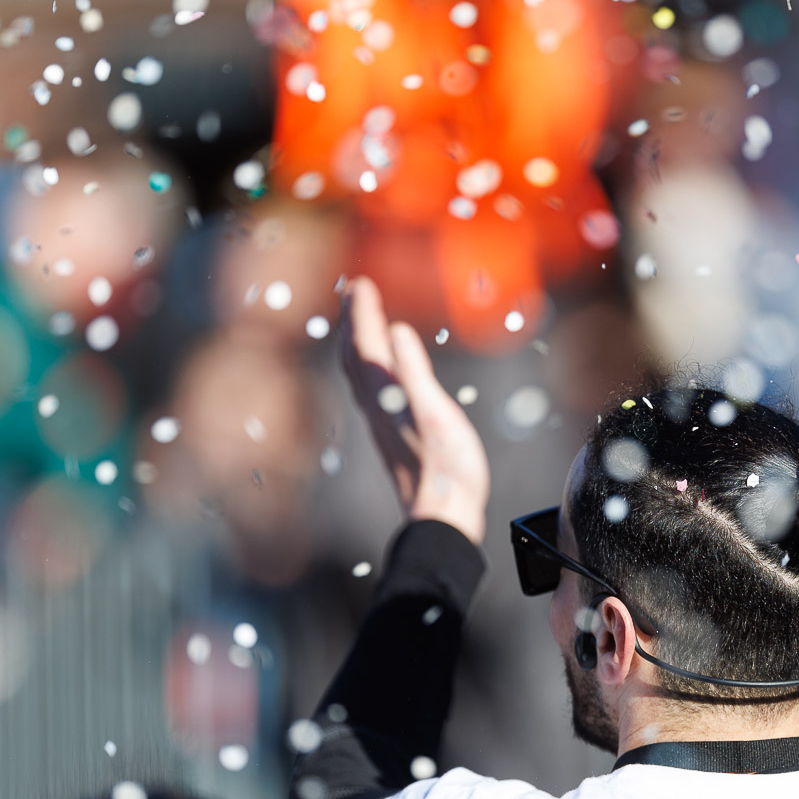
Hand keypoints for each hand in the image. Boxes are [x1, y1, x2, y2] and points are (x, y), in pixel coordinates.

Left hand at [340, 277, 490, 546]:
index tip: (361, 282)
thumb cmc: (446, 469)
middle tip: (353, 290)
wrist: (442, 516)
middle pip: (354, 355)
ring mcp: (381, 420)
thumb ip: (414, 371)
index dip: (362, 311)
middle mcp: (376, 406)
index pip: (365, 344)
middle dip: (352, 320)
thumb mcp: (436, 413)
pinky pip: (370, 386)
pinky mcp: (392, 432)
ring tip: (360, 319)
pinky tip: (382, 368)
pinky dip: (369, 364)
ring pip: (358, 372)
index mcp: (386, 396)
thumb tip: (398, 331)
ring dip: (356, 340)